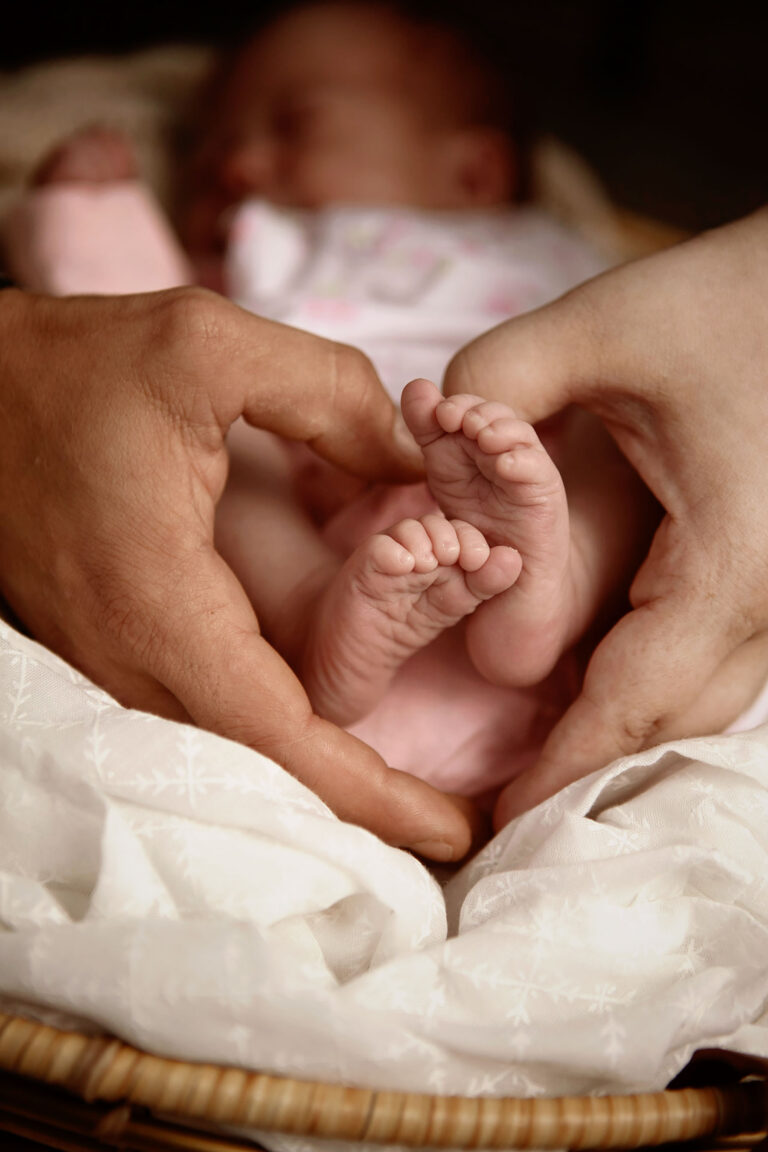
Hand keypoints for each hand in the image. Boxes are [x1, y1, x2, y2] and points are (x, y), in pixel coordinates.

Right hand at [0, 287, 472, 859]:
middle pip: (256, 771)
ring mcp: (106, 661)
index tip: (452, 830)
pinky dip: (264, 742)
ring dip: (313, 780)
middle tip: (453, 827)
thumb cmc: (70, 368)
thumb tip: (411, 461)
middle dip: (359, 809)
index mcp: (161, 602)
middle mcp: (127, 656)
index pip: (278, 736)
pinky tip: (316, 732)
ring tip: (404, 792)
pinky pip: (193, 718)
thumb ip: (328, 395)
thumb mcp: (207, 345)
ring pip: (223, 754)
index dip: (371, 793)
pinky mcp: (101, 646)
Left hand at [444, 208, 767, 823]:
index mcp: (735, 560)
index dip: (561, 767)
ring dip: (624, 730)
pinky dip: (657, 684)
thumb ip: (494, 384)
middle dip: (590, 764)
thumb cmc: (731, 300)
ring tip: (546, 754)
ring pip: (703, 702)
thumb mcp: (601, 327)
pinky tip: (600, 680)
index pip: (633, 703)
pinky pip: (721, 663)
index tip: (502, 818)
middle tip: (509, 800)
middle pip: (673, 723)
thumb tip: (427, 436)